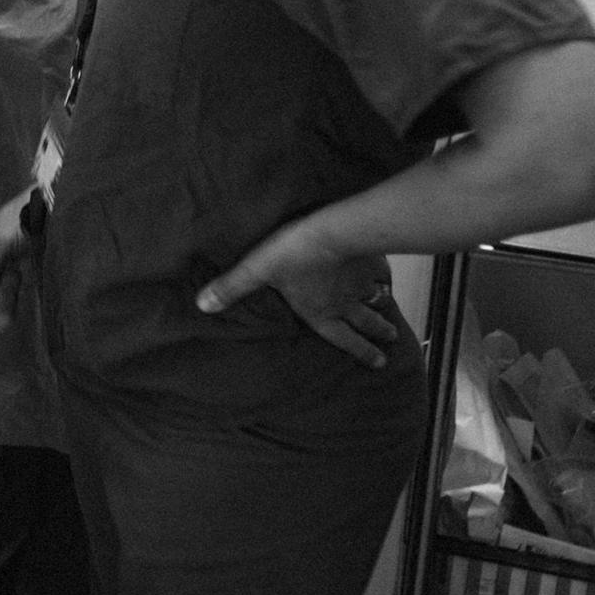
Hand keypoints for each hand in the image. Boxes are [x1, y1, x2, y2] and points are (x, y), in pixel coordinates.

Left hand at [195, 220, 398, 369]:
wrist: (332, 232)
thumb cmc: (291, 255)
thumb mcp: (255, 272)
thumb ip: (231, 288)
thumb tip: (203, 305)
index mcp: (321, 312)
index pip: (343, 339)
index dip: (360, 351)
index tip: (378, 362)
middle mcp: (346, 304)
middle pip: (366, 323)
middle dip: (378, 333)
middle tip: (391, 341)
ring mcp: (362, 284)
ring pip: (377, 301)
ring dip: (383, 310)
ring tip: (391, 318)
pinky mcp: (373, 263)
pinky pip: (383, 275)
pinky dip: (386, 279)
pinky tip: (387, 277)